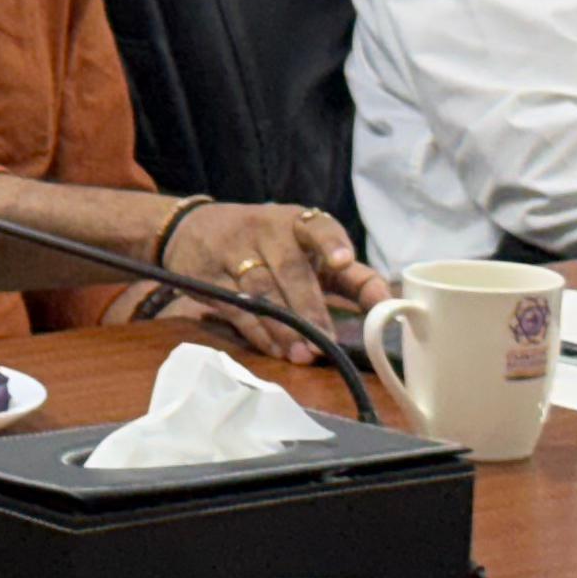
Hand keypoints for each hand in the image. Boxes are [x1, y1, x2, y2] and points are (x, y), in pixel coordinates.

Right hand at [161, 203, 388, 365]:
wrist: (187, 229)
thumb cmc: (266, 244)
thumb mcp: (305, 249)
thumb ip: (348, 276)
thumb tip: (389, 306)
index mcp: (296, 222)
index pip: (318, 226)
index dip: (331, 243)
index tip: (343, 261)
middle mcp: (264, 232)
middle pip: (290, 269)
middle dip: (309, 307)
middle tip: (327, 342)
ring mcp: (231, 252)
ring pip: (260, 291)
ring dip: (283, 326)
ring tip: (302, 354)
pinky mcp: (206, 276)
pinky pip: (234, 307)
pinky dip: (257, 331)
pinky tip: (275, 349)